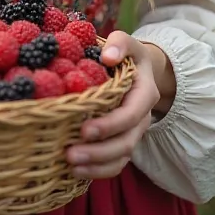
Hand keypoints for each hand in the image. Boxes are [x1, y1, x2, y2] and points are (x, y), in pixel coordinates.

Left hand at [65, 30, 173, 179]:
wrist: (138, 70)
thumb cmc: (126, 54)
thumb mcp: (126, 42)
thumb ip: (119, 44)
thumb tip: (107, 57)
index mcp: (144, 94)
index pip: (131, 115)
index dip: (109, 125)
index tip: (84, 129)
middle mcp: (142, 118)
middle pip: (125, 142)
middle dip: (99, 152)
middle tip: (70, 154)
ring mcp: (133, 133)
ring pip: (120, 158)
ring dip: (96, 165)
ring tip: (70, 166)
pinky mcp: (122, 142)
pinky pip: (115, 163)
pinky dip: (97, 171)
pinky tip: (74, 172)